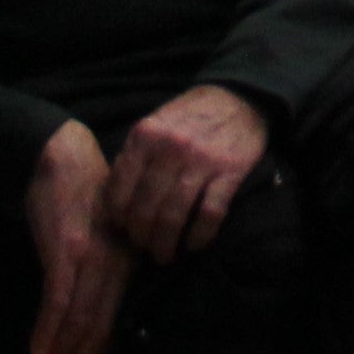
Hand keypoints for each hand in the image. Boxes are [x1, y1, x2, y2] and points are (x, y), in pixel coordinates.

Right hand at [21, 122, 130, 353]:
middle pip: (99, 328)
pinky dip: (49, 330)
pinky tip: (38, 352)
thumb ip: (104, 271)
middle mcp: (116, 266)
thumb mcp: (104, 237)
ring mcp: (92, 259)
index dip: (97, 353)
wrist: (64, 157)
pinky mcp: (66, 251)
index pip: (114, 321)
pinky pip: (59, 301)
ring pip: (80, 320)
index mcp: (127, 264)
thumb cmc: (82, 198)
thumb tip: (89, 311)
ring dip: (61, 353)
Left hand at [101, 84, 267, 263]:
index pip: (119, 191)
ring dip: (166, 243)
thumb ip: (134, 155)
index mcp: (145, 137)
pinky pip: (210, 213)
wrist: (238, 98)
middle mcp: (169, 148)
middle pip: (145, 208)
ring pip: (173, 215)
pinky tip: (195, 244)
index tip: (124, 232)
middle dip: (142, 238)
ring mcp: (201, 160)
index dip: (119, 219)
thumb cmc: (190, 116)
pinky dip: (200, 235)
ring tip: (165, 255)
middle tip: (146, 250)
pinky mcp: (230, 171)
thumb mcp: (154, 124)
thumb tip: (115, 195)